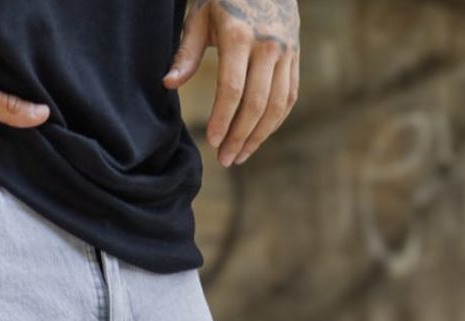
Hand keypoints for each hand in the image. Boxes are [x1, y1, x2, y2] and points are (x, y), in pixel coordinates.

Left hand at [163, 0, 299, 166]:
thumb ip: (186, 52)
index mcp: (240, 36)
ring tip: (240, 156)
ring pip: (277, 105)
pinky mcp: (295, 56)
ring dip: (258, 137)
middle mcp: (268, 45)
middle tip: (225, 159)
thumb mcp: (200, 16)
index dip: (223, 120)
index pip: (233, 89)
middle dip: (240, 137)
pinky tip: (258, 137)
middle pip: (256, 104)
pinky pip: (289, 96)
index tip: (212, 142)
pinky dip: (275, 122)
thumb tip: (169, 84)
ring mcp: (286, 51)